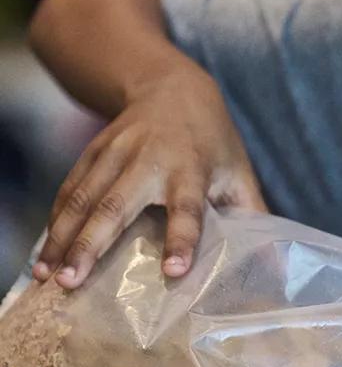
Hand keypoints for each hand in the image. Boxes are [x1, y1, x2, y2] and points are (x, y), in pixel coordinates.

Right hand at [33, 69, 265, 288]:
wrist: (171, 85)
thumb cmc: (212, 141)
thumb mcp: (238, 171)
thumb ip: (249, 214)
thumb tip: (272, 266)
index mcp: (191, 166)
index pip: (188, 206)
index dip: (182, 238)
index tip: (174, 271)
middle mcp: (148, 158)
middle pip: (116, 204)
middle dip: (91, 244)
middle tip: (70, 282)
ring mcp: (114, 152)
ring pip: (83, 198)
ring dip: (62, 237)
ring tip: (47, 276)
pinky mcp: (92, 152)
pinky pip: (70, 189)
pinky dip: (55, 221)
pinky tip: (44, 253)